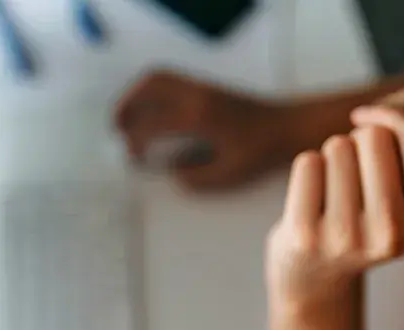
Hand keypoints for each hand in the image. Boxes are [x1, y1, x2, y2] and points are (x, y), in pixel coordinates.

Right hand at [114, 70, 288, 190]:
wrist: (286, 126)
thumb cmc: (260, 152)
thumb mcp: (229, 173)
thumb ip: (196, 178)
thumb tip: (172, 173)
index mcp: (199, 117)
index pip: (152, 124)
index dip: (136, 142)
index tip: (133, 158)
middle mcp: (197, 95)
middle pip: (149, 86)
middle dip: (127, 106)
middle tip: (118, 130)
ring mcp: (201, 87)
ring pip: (157, 77)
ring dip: (136, 95)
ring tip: (128, 119)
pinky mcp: (205, 87)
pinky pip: (170, 80)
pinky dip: (152, 92)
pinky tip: (151, 114)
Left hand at [265, 106, 403, 309]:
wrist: (315, 275)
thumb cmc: (364, 218)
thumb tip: (368, 114)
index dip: (391, 127)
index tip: (382, 150)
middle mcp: (392, 237)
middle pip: (374, 136)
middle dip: (360, 145)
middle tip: (354, 183)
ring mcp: (347, 239)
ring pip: (338, 146)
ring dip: (333, 159)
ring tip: (334, 197)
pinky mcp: (305, 236)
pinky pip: (308, 162)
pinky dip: (307, 171)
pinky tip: (311, 203)